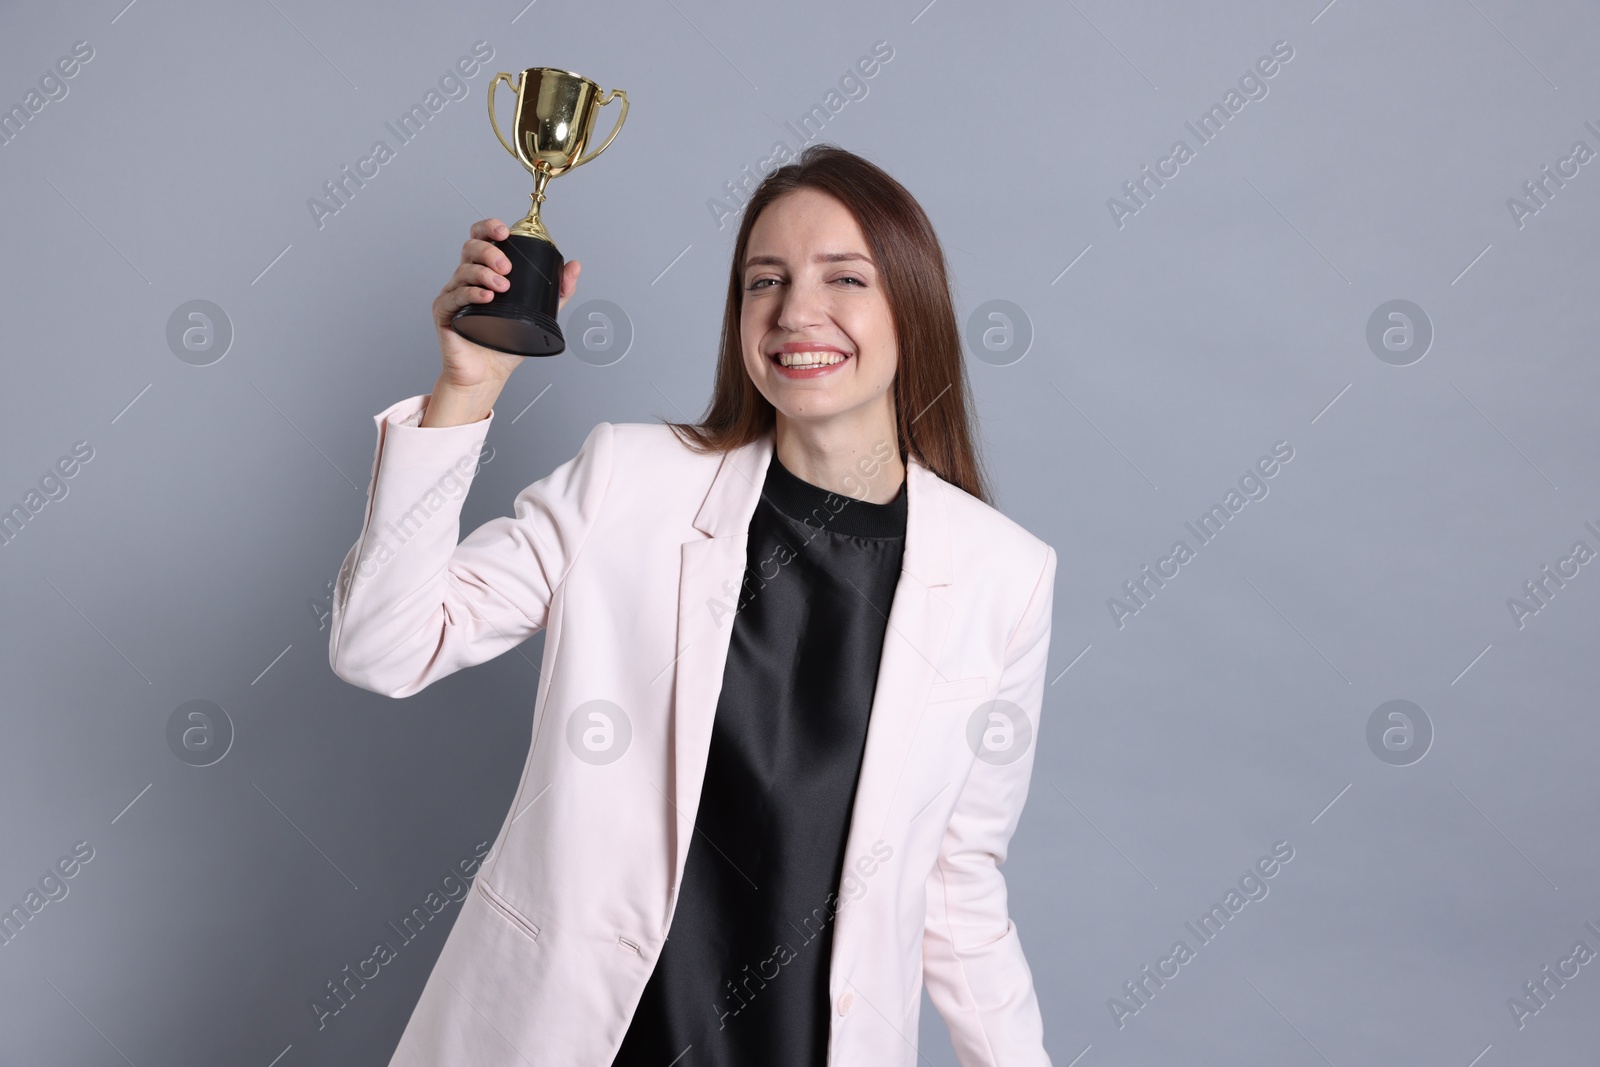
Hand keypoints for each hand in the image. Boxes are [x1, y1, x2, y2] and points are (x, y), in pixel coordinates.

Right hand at [431, 217, 582, 390]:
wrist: (489, 373)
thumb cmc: (507, 342)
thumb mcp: (539, 313)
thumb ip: (557, 291)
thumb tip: (574, 266)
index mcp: (485, 271)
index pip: (482, 238)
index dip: (489, 228)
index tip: (505, 232)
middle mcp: (467, 277)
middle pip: (471, 248)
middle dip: (490, 252)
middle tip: (508, 268)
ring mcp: (454, 293)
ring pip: (463, 270)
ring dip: (484, 273)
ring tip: (502, 287)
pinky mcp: (444, 311)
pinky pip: (455, 296)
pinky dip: (471, 293)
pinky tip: (486, 297)